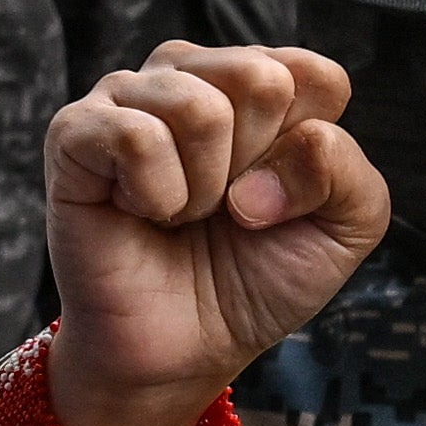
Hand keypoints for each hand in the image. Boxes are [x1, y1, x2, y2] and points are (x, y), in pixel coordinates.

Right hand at [39, 43, 381, 425]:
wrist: (184, 351)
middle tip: (225, 208)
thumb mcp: (343, 231)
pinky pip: (137, 136)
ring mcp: (128, 95)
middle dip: (256, 166)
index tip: (277, 197)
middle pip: (260, 79)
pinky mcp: (76, 131)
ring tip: (182, 213)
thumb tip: (297, 141)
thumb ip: (349, 171)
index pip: (317, 75)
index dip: (310, 155)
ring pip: (200, 108)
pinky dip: (158, 195)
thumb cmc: (256, 278)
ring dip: (204, 190)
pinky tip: (143, 212)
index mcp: (260, 80)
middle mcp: (193, 74)